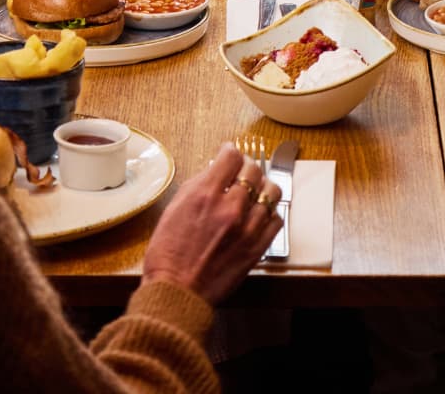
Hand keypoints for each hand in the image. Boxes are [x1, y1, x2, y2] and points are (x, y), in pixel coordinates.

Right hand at [141, 143, 281, 305]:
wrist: (176, 292)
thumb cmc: (168, 255)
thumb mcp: (174, 210)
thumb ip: (198, 185)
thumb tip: (215, 171)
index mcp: (205, 195)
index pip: (231, 156)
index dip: (230, 152)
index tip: (230, 155)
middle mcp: (230, 207)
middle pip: (253, 169)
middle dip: (246, 167)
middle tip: (241, 173)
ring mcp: (247, 227)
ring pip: (271, 190)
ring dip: (263, 187)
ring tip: (255, 192)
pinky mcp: (257, 247)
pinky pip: (276, 219)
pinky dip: (269, 213)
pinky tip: (259, 215)